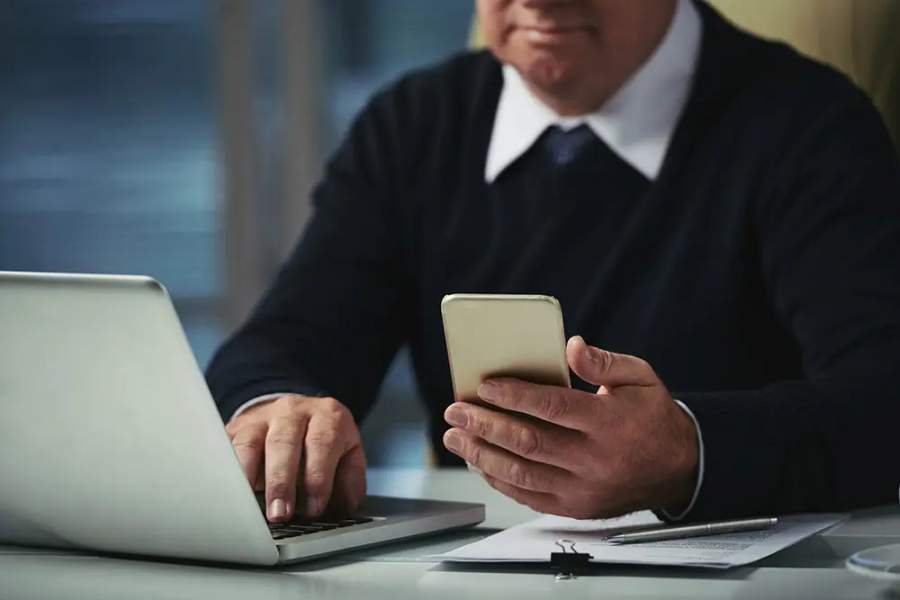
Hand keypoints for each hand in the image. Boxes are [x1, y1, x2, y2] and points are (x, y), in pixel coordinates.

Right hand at [225, 394, 365, 522]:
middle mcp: (293, 411)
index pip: (321, 443)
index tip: (313, 508)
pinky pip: (227, 448)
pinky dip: (227, 471)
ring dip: (249, 477)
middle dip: (281, 481)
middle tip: (281, 514)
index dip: (317, 478)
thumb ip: (350, 480)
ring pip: (250, 442)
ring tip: (249, 507)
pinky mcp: (236, 428)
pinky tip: (230, 493)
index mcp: (328, 416)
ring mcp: (261, 417)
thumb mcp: (348, 456)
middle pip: (284, 442)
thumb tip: (343, 507)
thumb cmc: (324, 445)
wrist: (296, 415)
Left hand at [442, 336, 698, 518]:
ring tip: (455, 439)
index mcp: (610, 423)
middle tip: (456, 412)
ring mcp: (584, 489)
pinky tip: (480, 463)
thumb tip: (571, 346)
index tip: (484, 386)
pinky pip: (529, 496)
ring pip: (522, 473)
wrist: (679, 469)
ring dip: (482, 455)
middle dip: (485, 425)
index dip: (514, 396)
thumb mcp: (640, 377)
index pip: (553, 407)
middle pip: (528, 442)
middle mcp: (595, 459)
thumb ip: (604, 361)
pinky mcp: (577, 507)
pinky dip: (500, 480)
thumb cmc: (652, 416)